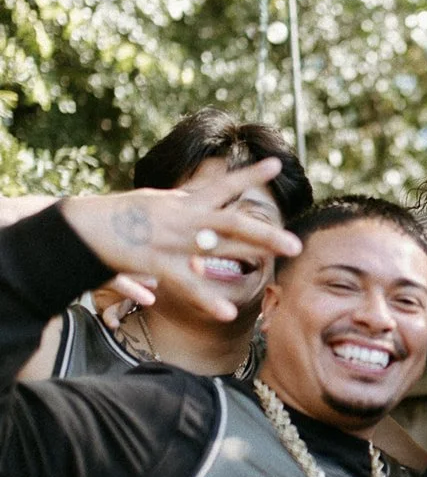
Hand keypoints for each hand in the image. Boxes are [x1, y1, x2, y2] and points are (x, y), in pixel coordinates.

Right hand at [61, 159, 300, 321]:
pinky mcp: (156, 261)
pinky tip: (227, 313)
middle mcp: (184, 218)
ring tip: (282, 258)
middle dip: (267, 232)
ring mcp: (173, 239)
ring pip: (221, 245)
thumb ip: (175, 227)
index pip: (223, 186)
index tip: (278, 163)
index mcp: (183, 203)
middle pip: (235, 222)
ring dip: (254, 251)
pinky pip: (186, 284)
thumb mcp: (151, 211)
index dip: (251, 175)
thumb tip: (202, 248)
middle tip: (297, 242)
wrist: (80, 225)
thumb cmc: (115, 219)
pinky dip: (206, 299)